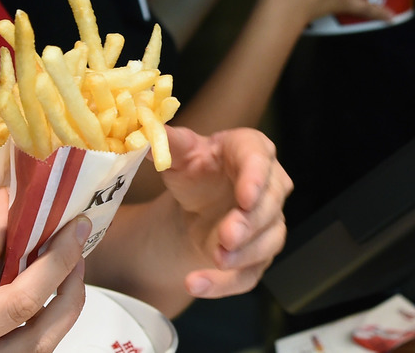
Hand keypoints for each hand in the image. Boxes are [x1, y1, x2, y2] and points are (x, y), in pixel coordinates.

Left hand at [160, 126, 292, 298]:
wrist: (195, 203)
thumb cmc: (195, 170)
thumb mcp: (179, 153)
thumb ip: (167, 142)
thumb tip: (146, 131)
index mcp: (250, 151)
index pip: (259, 160)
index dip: (255, 178)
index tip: (245, 195)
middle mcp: (268, 187)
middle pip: (269, 205)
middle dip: (250, 223)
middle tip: (228, 235)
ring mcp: (266, 223)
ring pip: (266, 242)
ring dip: (243, 254)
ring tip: (217, 258)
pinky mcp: (256, 255)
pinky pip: (248, 273)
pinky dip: (223, 283)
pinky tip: (197, 283)